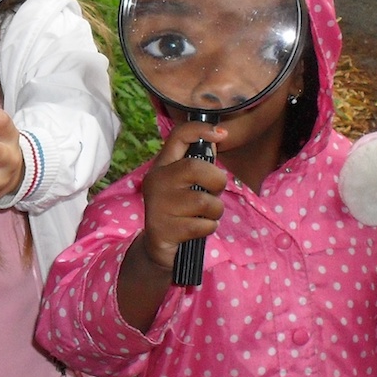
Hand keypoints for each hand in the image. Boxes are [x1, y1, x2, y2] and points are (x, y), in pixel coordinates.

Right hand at [138, 120, 228, 270]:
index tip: (220, 135)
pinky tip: (198, 228)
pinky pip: (203, 225)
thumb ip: (198, 162)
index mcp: (162, 166)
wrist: (159, 247)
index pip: (178, 136)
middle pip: (196, 168)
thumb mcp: (184, 183)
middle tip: (214, 193)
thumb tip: (217, 136)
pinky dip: (208, 228)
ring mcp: (158, 205)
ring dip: (215, 211)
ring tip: (206, 215)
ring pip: (205, 201)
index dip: (200, 129)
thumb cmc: (179, 210)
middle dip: (217, 182)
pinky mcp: (163, 228)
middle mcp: (156, 181)